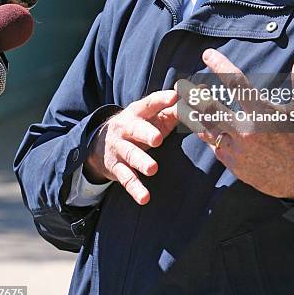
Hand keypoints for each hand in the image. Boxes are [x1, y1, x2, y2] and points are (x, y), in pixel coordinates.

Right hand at [84, 90, 178, 204]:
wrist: (100, 144)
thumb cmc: (138, 127)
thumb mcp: (151, 117)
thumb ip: (172, 111)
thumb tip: (193, 102)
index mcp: (138, 112)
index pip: (150, 103)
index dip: (161, 100)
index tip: (174, 97)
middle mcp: (126, 128)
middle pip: (136, 129)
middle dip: (146, 133)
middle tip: (157, 138)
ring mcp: (120, 148)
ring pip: (130, 154)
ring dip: (141, 161)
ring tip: (153, 169)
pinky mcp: (116, 167)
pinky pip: (126, 178)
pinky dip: (135, 189)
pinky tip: (144, 198)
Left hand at [177, 49, 293, 199]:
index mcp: (263, 113)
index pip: (236, 82)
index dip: (219, 65)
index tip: (207, 55)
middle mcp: (246, 130)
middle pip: (209, 106)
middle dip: (193, 92)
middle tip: (180, 83)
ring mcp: (237, 149)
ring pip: (206, 126)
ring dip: (192, 112)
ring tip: (182, 100)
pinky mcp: (232, 163)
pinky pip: (212, 143)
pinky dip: (204, 131)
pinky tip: (198, 122)